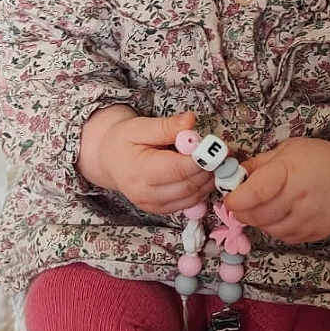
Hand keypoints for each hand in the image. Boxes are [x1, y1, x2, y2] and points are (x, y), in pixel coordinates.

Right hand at [81, 108, 213, 213]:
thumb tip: (190, 121)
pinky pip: (188, 204)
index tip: (217, 146)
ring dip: (208, 180)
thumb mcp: (141, 126)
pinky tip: (201, 174)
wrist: (108, 159)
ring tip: (213, 161)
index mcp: (139, 170)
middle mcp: (144, 193)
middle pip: (189, 185)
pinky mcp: (159, 210)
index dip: (202, 159)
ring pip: (192, 197)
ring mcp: (152, 205)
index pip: (179, 169)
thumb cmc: (123, 140)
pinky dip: (200, 190)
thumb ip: (168, 126)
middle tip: (221, 153)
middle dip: (209, 169)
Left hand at [223, 137, 329, 244]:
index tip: (230, 196)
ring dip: (258, 219)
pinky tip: (281, 213)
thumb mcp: (286, 150)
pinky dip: (274, 227)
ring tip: (266, 204)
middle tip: (241, 201)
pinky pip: (282, 237)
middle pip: (256, 215)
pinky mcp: (311, 234)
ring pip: (267, 229)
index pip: (256, 192)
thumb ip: (257, 164)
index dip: (236, 198)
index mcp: (289, 172)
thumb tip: (231, 175)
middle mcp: (298, 198)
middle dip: (242, 210)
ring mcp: (306, 219)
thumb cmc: (317, 160)